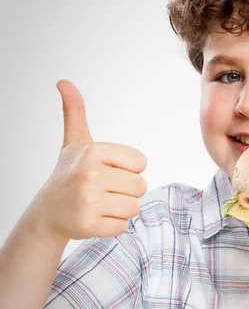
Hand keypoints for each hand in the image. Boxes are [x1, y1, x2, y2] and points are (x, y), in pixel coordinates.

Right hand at [32, 80, 147, 240]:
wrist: (47, 212)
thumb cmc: (69, 174)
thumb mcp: (74, 142)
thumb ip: (75, 112)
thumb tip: (64, 82)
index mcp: (93, 151)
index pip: (141, 162)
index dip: (129, 169)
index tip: (108, 170)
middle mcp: (89, 174)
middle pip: (140, 186)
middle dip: (127, 191)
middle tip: (104, 190)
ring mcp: (88, 201)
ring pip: (134, 207)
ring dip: (121, 209)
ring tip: (101, 204)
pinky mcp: (88, 225)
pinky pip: (122, 227)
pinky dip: (112, 226)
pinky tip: (95, 218)